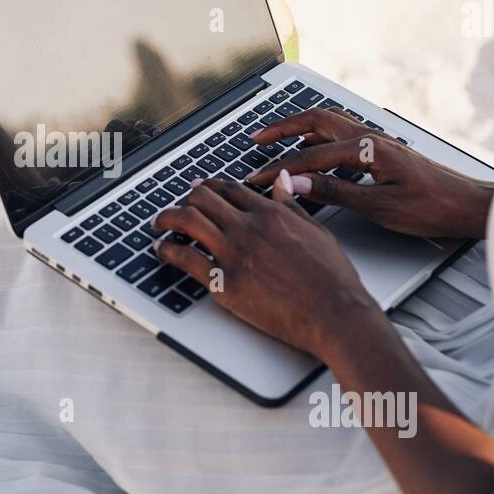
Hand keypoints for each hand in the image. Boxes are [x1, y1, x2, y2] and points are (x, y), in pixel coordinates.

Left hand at [152, 179, 386, 357]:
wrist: (334, 312)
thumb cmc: (332, 278)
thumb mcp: (316, 230)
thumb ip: (293, 204)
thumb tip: (283, 180)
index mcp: (271, 214)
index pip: (230, 189)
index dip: (212, 186)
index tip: (203, 189)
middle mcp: (248, 228)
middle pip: (203, 199)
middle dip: (187, 197)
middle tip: (180, 202)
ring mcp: (233, 254)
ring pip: (187, 221)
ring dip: (168, 217)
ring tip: (160, 222)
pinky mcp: (223, 282)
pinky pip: (185, 258)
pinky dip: (167, 250)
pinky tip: (161, 249)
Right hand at [247, 108, 493, 239]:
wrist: (470, 205)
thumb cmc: (434, 208)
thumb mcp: (381, 207)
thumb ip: (337, 192)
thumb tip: (301, 183)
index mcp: (368, 149)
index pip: (311, 157)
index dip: (280, 168)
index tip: (256, 178)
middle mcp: (371, 138)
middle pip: (317, 120)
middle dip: (283, 127)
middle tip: (257, 137)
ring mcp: (378, 142)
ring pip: (330, 124)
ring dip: (301, 128)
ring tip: (277, 138)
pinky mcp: (384, 151)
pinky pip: (343, 136)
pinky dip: (320, 138)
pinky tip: (314, 152)